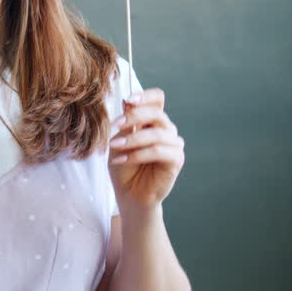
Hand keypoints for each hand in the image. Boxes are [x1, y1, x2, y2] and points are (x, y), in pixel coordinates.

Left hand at [109, 88, 184, 212]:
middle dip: (134, 116)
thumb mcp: (119, 142)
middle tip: (115, 124)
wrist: (129, 194)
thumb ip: (126, 124)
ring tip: (115, 146)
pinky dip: (138, 154)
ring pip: (157, 134)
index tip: (128, 100)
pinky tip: (121, 159)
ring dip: (133, 139)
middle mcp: (166, 130)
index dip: (146, 96)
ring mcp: (173, 145)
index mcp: (152, 121)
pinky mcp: (176, 160)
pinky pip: (158, 151)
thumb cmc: (123, 167)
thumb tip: (127, 102)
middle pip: (157, 113)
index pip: (157, 99)